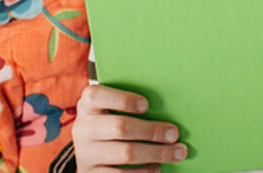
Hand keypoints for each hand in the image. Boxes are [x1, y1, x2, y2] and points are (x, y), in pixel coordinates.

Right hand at [73, 85, 187, 171]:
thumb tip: (171, 105)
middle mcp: (84, 128)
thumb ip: (130, 103)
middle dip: (152, 131)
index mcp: (88, 105)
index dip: (123, 100)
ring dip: (156, 153)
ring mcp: (87, 153)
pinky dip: (143, 172)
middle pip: (120, 127)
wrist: (89, 149)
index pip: (97, 96)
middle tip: (175, 134)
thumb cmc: (111, 118)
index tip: (146, 105)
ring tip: (177, 152)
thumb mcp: (112, 107)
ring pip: (125, 153)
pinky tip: (157, 168)